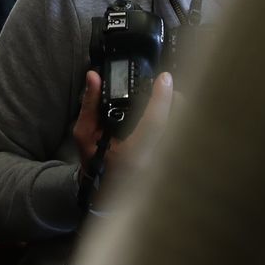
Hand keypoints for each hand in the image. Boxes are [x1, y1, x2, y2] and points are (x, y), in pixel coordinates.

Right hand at [71, 70, 175, 203]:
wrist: (102, 188)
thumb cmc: (93, 161)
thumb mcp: (84, 133)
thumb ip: (90, 104)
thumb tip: (94, 77)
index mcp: (132, 153)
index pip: (154, 123)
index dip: (162, 98)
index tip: (164, 78)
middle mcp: (153, 158)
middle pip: (176, 122)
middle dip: (175, 100)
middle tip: (165, 84)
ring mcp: (164, 160)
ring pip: (181, 127)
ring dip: (175, 108)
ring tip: (162, 95)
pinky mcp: (167, 157)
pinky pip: (176, 133)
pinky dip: (172, 118)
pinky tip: (163, 111)